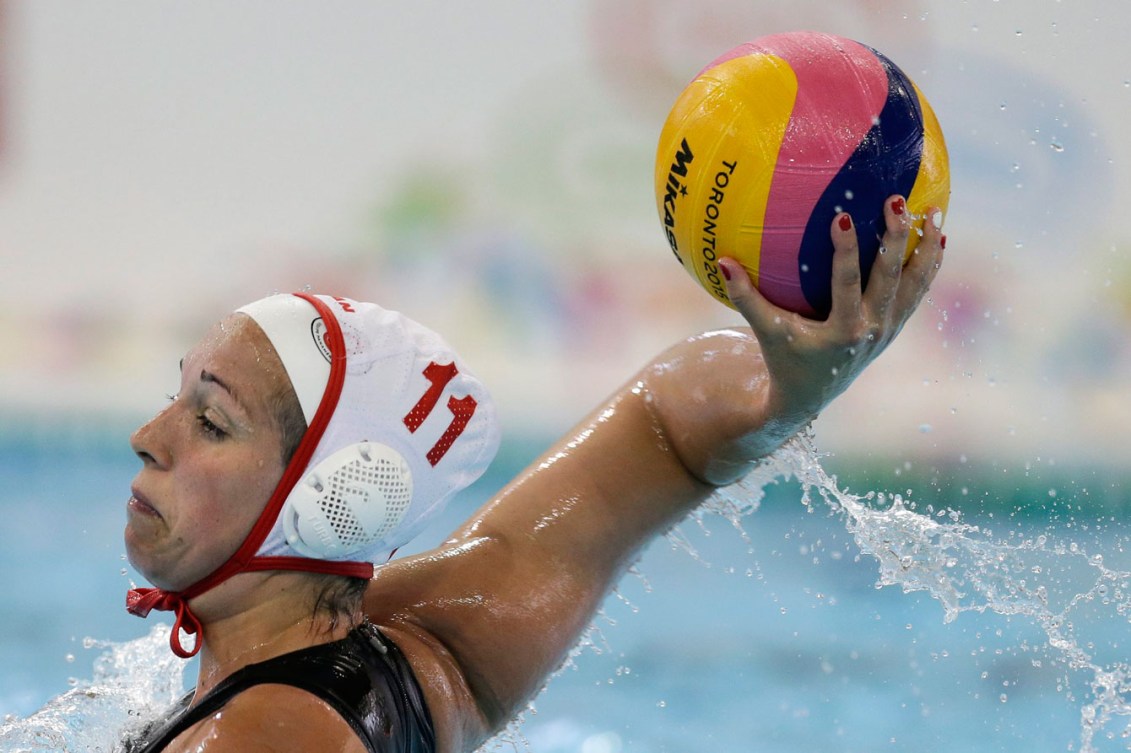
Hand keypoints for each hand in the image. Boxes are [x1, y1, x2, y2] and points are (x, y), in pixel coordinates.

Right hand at [719, 195, 944, 427]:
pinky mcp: (895, 326)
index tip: (843, 217)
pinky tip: (938, 237)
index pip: (846, 285)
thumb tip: (721, 261)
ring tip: (935, 212)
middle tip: (897, 200)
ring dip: (925, 248)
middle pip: (890, 278)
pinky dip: (929, 265)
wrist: (811, 395)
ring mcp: (888, 329)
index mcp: (840, 332)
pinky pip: (918, 291)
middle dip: (895, 238)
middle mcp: (871, 330)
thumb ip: (744, 297)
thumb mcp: (765, 330)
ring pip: (915, 284)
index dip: (845, 252)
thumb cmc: (784, 358)